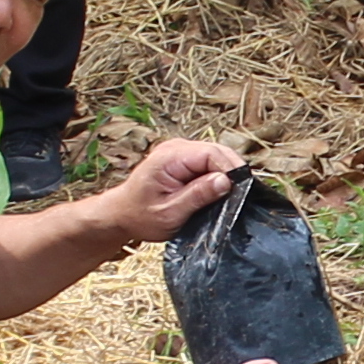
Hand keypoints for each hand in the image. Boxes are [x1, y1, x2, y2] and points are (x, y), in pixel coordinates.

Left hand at [92, 136, 241, 244]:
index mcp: (170, 157)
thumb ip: (197, 196)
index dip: (230, 171)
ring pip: (217, 157)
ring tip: (229, 197)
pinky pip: (210, 163)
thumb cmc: (141, 216)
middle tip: (240, 198)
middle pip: (218, 152)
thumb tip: (226, 181)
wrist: (123, 214)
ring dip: (226, 175)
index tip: (240, 192)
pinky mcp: (186, 159)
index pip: (212, 154)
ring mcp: (181, 151)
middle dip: (232, 172)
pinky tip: (219, 193)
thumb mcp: (170, 212)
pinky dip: (218, 176)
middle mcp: (177, 148)